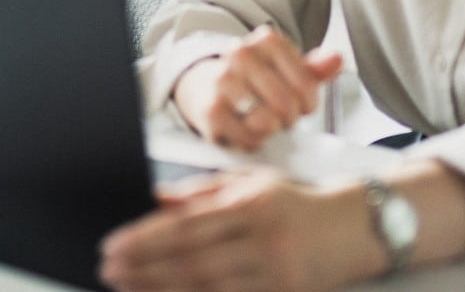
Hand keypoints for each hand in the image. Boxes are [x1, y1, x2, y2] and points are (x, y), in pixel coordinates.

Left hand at [99, 170, 369, 291]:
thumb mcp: (249, 183)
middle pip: (193, 260)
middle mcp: (262, 239)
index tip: (114, 244)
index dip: (146, 237)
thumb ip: (199, 194)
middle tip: (110, 269)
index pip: (188, 224)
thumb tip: (153, 200)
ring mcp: (275, 273)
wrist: (355, 227)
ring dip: (162, 290)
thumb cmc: (294, 203)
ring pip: (209, 288)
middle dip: (145, 267)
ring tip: (128, 287)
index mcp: (250, 203)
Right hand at [173, 27, 342, 150]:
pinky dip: (254, 141)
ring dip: (272, 129)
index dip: (308, 102)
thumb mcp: (287, 70)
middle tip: (282, 117)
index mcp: (266, 40)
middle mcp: (241, 53)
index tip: (301, 105)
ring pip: (266, 119)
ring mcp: (222, 80)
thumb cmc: (254, 80)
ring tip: (266, 122)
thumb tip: (336, 59)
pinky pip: (247, 136)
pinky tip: (249, 131)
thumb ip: (314, 68)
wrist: (206, 86)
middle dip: (290, 118)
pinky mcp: (211, 109)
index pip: (305, 82)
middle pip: (286, 102)